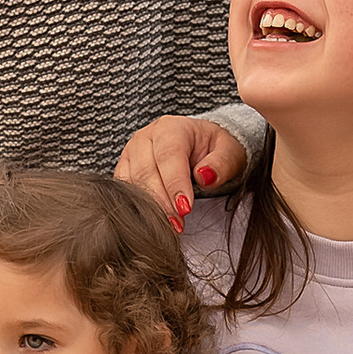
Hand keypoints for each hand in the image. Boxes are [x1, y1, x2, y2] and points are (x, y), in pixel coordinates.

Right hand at [116, 113, 249, 222]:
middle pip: (146, 171)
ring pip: (131, 182)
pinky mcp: (125, 168)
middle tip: (178, 224)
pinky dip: (135, 206)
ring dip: (149, 207)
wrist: (202, 146)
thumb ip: (221, 164)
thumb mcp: (229, 152)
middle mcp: (146, 137)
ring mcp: (131, 152)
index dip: (175, 184)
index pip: (169, 156)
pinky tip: (151, 220)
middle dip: (162, 201)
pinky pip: (123, 189)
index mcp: (172, 127)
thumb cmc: (215, 149)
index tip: (185, 208)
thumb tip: (204, 177)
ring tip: (169, 225)